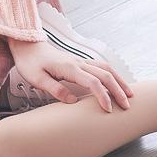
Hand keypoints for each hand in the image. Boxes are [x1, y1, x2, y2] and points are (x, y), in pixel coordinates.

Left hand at [9, 39, 132, 112]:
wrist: (27, 45)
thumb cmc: (30, 63)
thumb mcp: (37, 79)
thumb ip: (55, 89)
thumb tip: (73, 101)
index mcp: (69, 68)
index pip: (92, 82)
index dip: (103, 96)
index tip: (109, 110)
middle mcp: (79, 63)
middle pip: (105, 75)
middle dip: (118, 90)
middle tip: (127, 106)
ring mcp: (80, 61)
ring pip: (106, 68)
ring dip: (119, 81)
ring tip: (129, 94)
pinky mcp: (80, 62)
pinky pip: (101, 67)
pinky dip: (112, 75)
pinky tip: (116, 82)